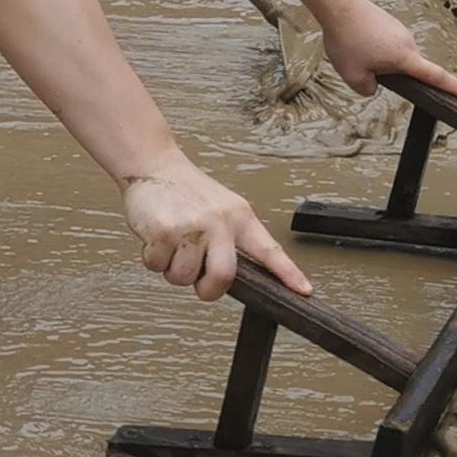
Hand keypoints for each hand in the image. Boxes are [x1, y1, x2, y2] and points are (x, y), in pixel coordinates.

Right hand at [122, 149, 308, 301]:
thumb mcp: (223, 208)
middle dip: (207, 289)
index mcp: (239, 217)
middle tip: (199, 279)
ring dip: (172, 268)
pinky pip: (157, 266)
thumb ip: (232, 240)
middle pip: (223, 277)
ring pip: (182, 277)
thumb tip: (231, 276)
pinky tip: (156, 235)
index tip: (304, 290)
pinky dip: (152, 257)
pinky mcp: (166, 231)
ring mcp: (193, 226)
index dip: (288, 273)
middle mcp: (220, 222)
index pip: (269, 250)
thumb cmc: (187, 191)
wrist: (152, 166)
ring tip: (172, 242)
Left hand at [320, 0, 456, 102]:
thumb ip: (368, 89)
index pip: (437, 78)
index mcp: (406, 58)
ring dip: (377, 58)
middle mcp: (409, 42)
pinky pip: (386, 43)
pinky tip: (356, 41)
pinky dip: (373, 47)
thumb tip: (374, 84)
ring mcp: (401, 30)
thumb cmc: (348, 41)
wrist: (339, 6)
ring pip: (393, 56)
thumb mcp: (353, 77)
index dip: (455, 90)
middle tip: (361, 67)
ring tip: (355, 50)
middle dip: (387, 73)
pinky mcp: (390, 22)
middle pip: (406, 68)